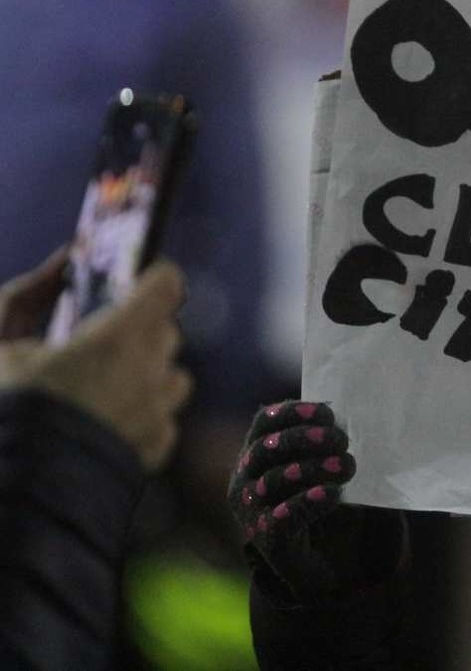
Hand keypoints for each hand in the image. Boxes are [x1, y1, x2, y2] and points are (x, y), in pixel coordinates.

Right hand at [0, 256, 192, 469]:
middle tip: (99, 342)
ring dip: (148, 374)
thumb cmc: (2, 409)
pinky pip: (164, 419)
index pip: (165, 286)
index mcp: (117, 339)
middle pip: (167, 332)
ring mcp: (158, 413)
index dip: (152, 280)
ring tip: (103, 387)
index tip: (134, 282)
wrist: (10, 492)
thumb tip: (64, 258)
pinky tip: (104, 424)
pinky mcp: (156, 449)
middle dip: (140, 330)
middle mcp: (149, 373)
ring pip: (173, 377)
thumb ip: (27, 295)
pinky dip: (143, 416)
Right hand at [228, 400, 400, 603]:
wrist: (320, 560)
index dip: (292, 412)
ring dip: (311, 469)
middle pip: (267, 448)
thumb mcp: (321, 465)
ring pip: (272, 481)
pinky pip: (280, 518)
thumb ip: (328, 443)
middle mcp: (245, 478)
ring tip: (345, 466)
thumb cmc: (320, 498)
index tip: (326, 412)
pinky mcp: (266, 539)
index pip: (265, 421)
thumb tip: (356, 421)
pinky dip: (305, 502)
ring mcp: (250, 510)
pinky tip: (330, 494)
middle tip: (342, 441)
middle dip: (305, 439)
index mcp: (257, 452)